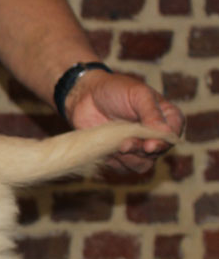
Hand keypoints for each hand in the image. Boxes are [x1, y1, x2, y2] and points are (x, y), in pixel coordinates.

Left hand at [65, 70, 184, 172]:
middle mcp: (154, 135)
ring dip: (129, 159)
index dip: (163, 143)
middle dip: (141, 150)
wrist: (86, 96)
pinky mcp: (119, 156)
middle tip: (125, 144)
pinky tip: (106, 149)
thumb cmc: (115, 90)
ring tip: (116, 145)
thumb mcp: (138, 95)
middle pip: (157, 153)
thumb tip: (166, 132)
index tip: (149, 145)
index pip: (172, 135)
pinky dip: (115, 162)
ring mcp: (137, 147)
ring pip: (141, 165)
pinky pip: (122, 168)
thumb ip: (152, 112)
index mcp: (166, 118)